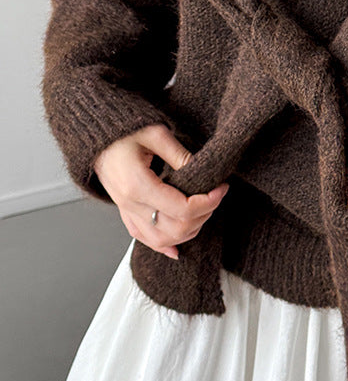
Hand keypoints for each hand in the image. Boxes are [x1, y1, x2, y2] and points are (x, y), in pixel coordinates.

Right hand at [93, 123, 229, 259]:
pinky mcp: (125, 211)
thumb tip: (204, 172)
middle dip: (203, 215)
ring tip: (203, 211)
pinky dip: (162, 245)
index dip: (208, 202)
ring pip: (161, 240)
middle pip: (175, 229)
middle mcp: (130, 204)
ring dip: (188, 231)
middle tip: (215, 196)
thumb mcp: (156, 134)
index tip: (221, 188)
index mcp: (137, 185)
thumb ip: (181, 156)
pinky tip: (176, 249)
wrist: (94, 135)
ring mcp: (126, 210)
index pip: (182, 209)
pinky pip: (143, 237)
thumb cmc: (121, 130)